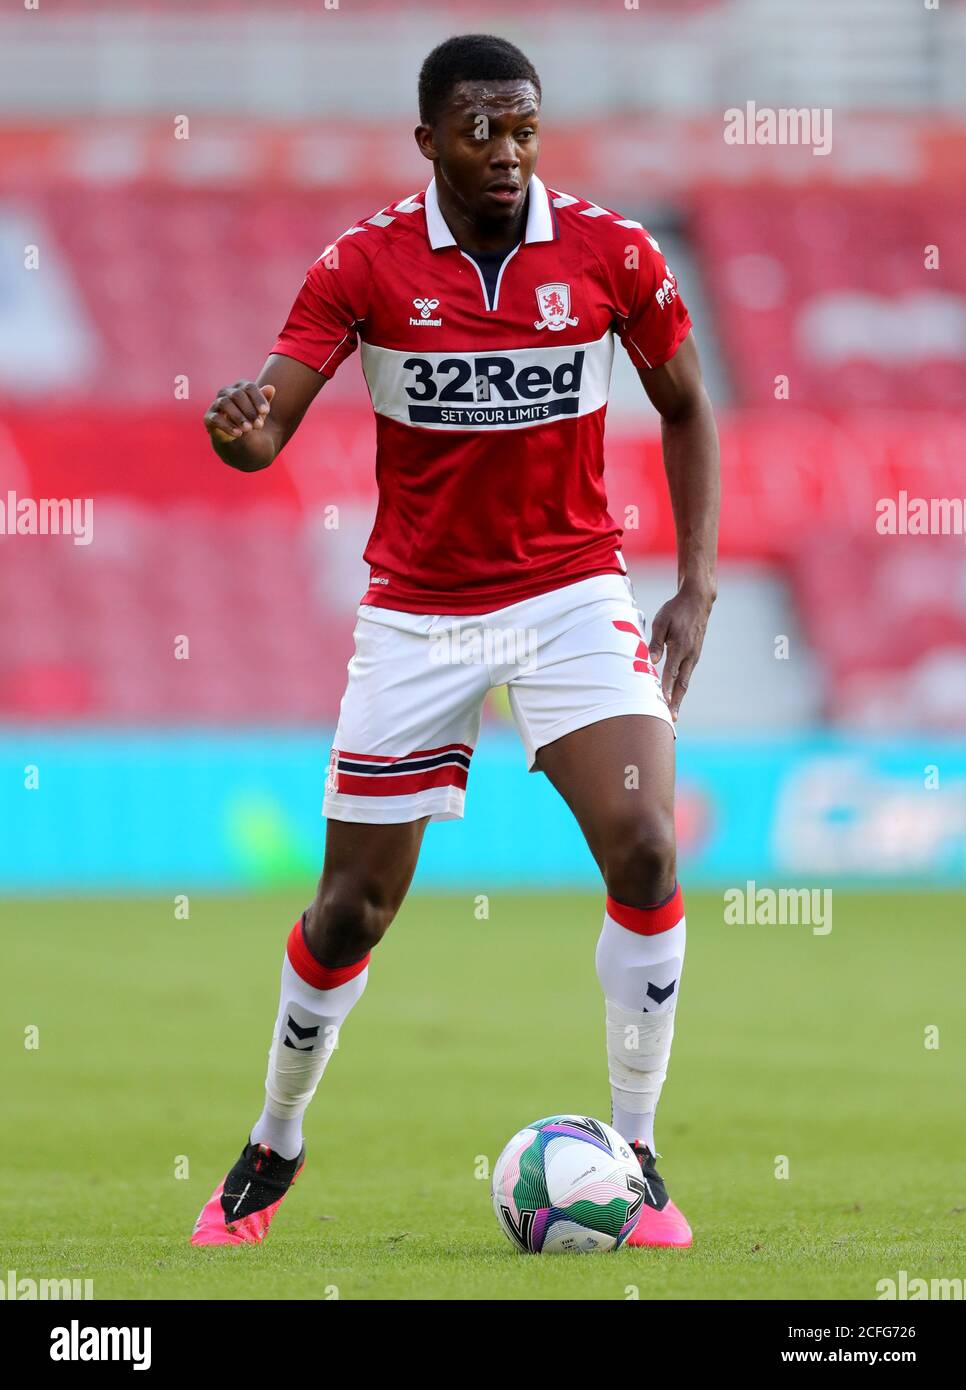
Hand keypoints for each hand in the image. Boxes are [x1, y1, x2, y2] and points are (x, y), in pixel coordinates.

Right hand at [204, 381, 274, 443]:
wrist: (236, 434)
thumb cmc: (250, 417)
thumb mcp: (260, 411)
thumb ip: (265, 400)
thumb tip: (271, 388)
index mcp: (240, 387)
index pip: (249, 387)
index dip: (258, 398)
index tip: (266, 412)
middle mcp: (226, 391)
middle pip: (237, 395)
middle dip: (249, 410)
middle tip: (259, 425)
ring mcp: (216, 403)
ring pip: (225, 403)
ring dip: (239, 417)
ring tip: (249, 429)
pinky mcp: (209, 417)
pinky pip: (216, 418)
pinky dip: (228, 426)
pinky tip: (238, 434)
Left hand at [648, 581, 714, 721]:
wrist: (698, 601)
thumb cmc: (675, 610)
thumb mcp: (661, 622)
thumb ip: (656, 642)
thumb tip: (651, 660)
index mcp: (680, 646)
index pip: (672, 672)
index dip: (667, 688)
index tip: (664, 702)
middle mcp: (690, 654)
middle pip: (682, 683)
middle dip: (676, 702)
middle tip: (671, 719)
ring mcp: (694, 656)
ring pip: (685, 681)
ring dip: (679, 697)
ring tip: (672, 713)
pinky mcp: (694, 655)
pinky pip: (687, 674)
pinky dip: (681, 687)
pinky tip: (675, 696)